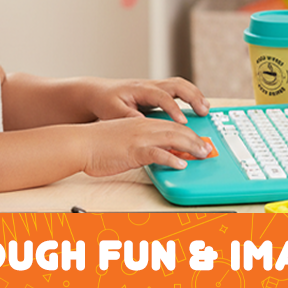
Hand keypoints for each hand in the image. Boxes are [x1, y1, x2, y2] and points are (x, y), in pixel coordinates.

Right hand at [81, 117, 212, 175]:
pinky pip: (157, 154)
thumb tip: (153, 153)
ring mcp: (139, 138)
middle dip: (195, 139)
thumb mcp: (123, 139)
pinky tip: (180, 164)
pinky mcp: (133, 150)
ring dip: (190, 146)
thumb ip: (139, 143)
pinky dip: (171, 158)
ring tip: (202, 154)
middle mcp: (143, 127)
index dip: (188, 133)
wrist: (80, 143)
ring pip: (172, 138)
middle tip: (207, 148)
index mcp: (141, 123)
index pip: (171, 125)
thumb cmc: (97, 144)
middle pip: (177, 130)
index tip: (198, 141)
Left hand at [84, 76, 210, 124]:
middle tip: (204, 111)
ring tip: (205, 109)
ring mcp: (155, 87)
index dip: (173, 108)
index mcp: (140, 90)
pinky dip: (191, 97)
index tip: (182, 122)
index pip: (161, 96)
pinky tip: (198, 108)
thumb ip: (128, 116)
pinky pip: (178, 91)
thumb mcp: (112, 111)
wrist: (98, 93)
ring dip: (195, 95)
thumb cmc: (105, 102)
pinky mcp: (158, 93)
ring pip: (181, 85)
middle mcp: (150, 86)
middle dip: (193, 97)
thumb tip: (144, 123)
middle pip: (177, 85)